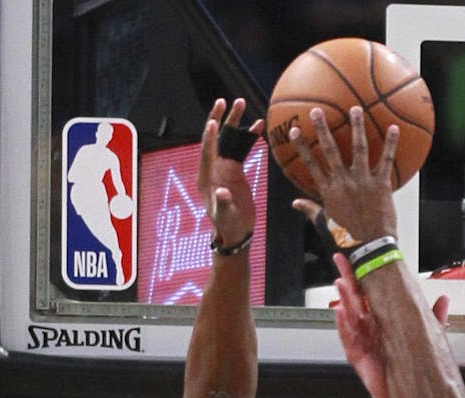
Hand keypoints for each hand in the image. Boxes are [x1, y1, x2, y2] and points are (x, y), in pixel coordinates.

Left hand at [199, 98, 263, 247]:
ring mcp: (224, 167)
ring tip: (242, 103)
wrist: (235, 230)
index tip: (214, 122)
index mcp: (206, 176)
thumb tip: (223, 192)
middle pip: (216, 138)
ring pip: (229, 139)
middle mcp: (213, 167)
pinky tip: (257, 125)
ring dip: (235, 122)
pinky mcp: (235, 170)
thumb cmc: (227, 224)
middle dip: (220, 119)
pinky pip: (241, 149)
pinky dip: (248, 137)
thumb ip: (223, 203)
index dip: (210, 137)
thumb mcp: (225, 215)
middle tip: (224, 101)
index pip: (207, 152)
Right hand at [289, 106, 398, 242]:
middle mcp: (343, 181)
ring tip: (355, 109)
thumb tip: (295, 203)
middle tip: (317, 111)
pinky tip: (393, 128)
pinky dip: (390, 144)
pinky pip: (386, 160)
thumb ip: (310, 209)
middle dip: (323, 129)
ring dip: (357, 127)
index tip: (295, 130)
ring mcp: (363, 181)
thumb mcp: (325, 222)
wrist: (370, 246)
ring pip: (358, 149)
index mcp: (328, 190)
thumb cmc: (347, 236)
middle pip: (331, 150)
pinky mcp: (381, 184)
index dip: (303, 146)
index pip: (311, 163)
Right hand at [332, 251, 450, 397]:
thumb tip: (443, 300)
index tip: (362, 258)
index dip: (366, 277)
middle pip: (357, 301)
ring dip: (344, 300)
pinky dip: (344, 327)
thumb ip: (434, 318)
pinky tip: (340, 313)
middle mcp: (372, 331)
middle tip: (342, 260)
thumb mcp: (427, 339)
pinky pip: (350, 341)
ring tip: (341, 283)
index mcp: (385, 323)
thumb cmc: (415, 369)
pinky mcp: (361, 359)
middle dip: (348, 281)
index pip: (373, 295)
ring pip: (351, 318)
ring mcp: (364, 344)